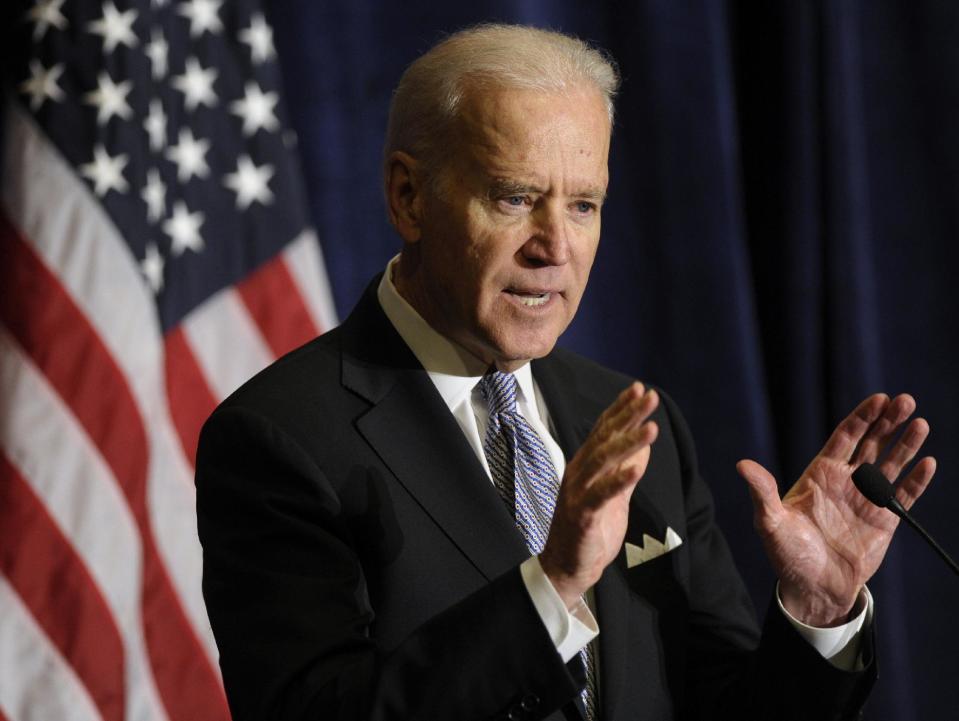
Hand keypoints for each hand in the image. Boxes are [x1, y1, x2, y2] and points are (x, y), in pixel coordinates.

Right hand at [540, 383, 658, 607]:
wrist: (568, 567)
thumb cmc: (590, 530)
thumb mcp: (614, 496)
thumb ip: (626, 471)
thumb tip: (643, 446)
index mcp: (586, 465)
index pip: (604, 430)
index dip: (621, 409)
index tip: (639, 389)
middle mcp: (579, 472)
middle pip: (604, 438)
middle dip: (628, 416)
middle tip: (650, 397)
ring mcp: (578, 492)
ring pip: (603, 461)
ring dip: (627, 443)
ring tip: (651, 428)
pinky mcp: (582, 515)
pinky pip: (601, 495)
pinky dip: (618, 482)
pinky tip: (635, 470)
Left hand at [738, 393, 935, 625]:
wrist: (812, 587)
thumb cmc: (787, 553)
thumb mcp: (769, 521)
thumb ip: (762, 491)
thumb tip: (742, 465)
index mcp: (820, 474)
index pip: (844, 437)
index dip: (861, 417)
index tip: (878, 399)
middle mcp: (846, 480)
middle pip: (871, 443)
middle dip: (887, 421)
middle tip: (905, 400)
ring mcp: (867, 498)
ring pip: (891, 464)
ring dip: (906, 444)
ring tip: (920, 423)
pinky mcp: (885, 520)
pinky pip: (904, 495)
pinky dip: (916, 480)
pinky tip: (928, 462)